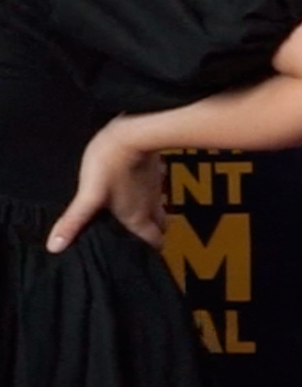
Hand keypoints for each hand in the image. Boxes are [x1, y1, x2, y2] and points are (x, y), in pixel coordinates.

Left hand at [50, 118, 167, 252]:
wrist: (133, 132)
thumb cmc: (110, 163)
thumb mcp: (88, 195)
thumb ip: (73, 222)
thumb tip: (55, 246)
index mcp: (136, 216)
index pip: (153, 241)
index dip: (151, 249)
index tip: (144, 254)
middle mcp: (150, 204)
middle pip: (161, 226)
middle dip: (153, 232)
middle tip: (141, 236)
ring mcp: (155, 187)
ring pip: (159, 207)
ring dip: (152, 213)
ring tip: (136, 215)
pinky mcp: (154, 170)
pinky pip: (156, 187)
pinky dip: (149, 193)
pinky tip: (136, 188)